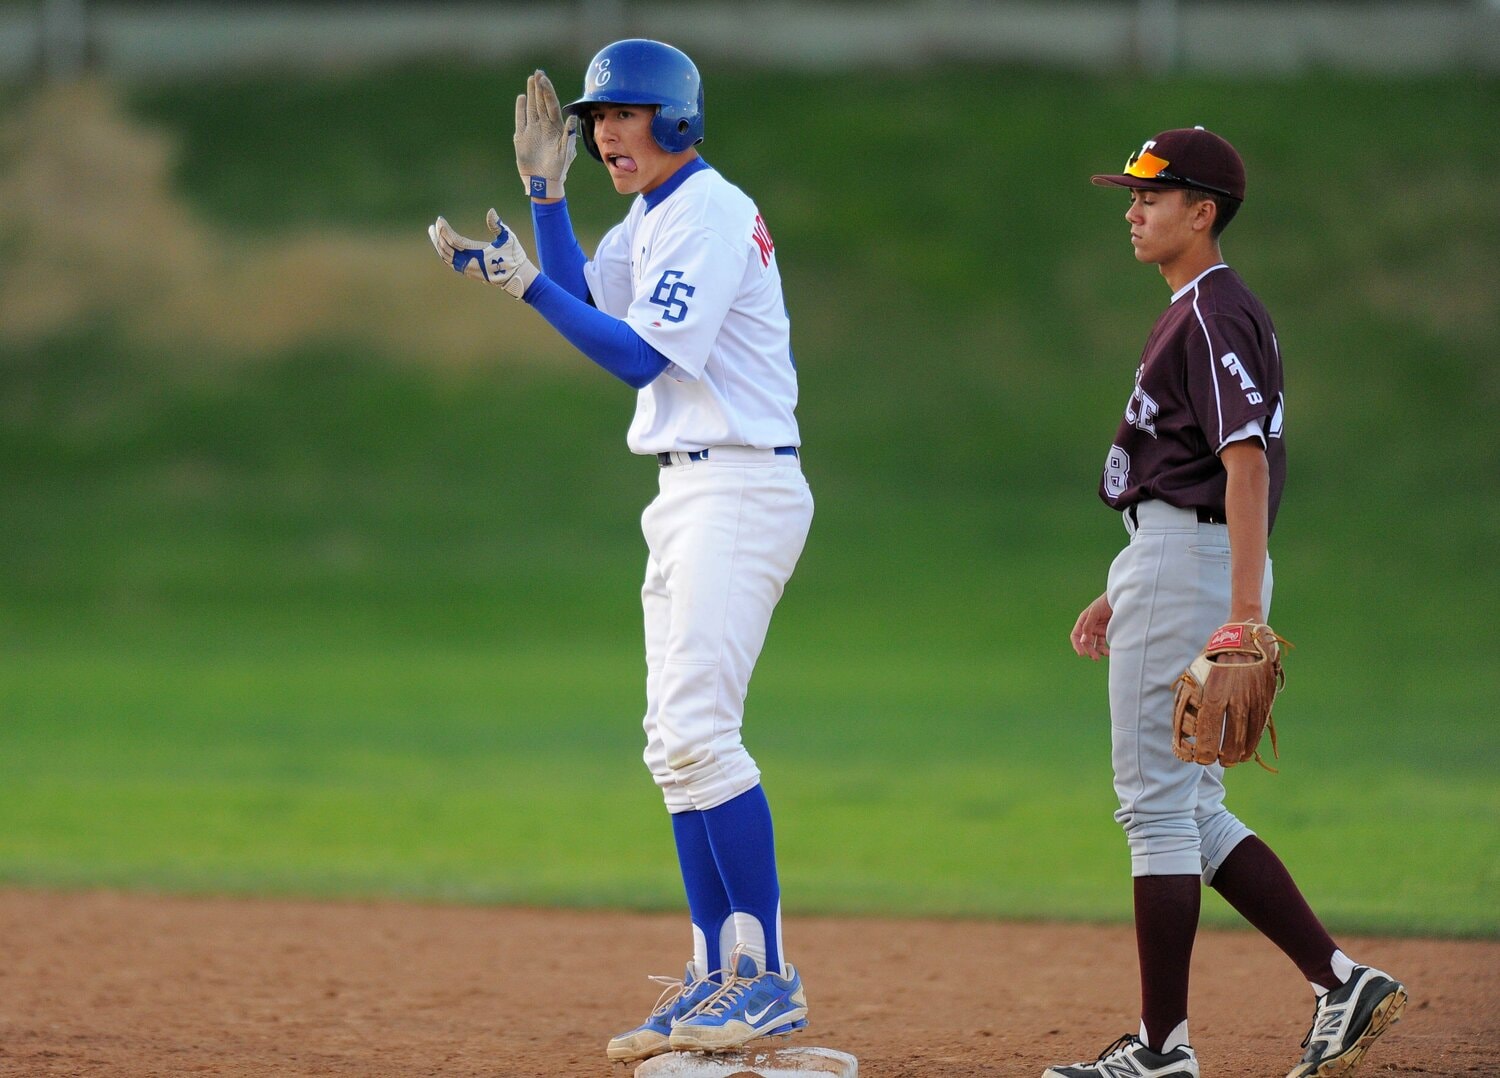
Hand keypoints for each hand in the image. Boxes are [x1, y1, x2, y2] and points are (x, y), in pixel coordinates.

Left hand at [428, 209, 538, 298]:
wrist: (518, 277)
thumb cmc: (514, 257)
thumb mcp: (509, 238)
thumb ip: (498, 225)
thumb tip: (491, 211)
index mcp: (477, 255)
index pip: (454, 241)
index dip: (445, 230)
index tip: (440, 219)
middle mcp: (469, 264)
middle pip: (446, 250)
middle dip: (438, 236)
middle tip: (434, 224)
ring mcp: (468, 270)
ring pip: (446, 257)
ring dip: (438, 245)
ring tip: (433, 233)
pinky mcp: (468, 272)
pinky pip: (450, 262)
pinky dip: (444, 253)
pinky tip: (441, 245)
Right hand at [514, 69, 576, 199]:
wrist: (544, 181)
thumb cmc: (558, 169)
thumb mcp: (566, 153)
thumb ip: (569, 136)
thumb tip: (573, 118)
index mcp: (555, 127)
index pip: (551, 104)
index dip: (547, 91)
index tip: (543, 78)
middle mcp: (544, 126)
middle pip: (541, 102)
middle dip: (540, 87)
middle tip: (538, 72)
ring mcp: (533, 130)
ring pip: (532, 108)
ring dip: (531, 94)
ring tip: (531, 79)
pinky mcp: (522, 137)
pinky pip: (521, 119)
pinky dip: (520, 109)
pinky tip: (521, 98)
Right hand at [1071, 592, 1112, 659]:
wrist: (1120, 600)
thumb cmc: (1105, 602)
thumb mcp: (1094, 612)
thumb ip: (1088, 625)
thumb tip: (1083, 640)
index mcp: (1083, 621)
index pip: (1076, 636)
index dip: (1077, 645)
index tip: (1081, 653)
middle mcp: (1089, 627)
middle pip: (1085, 643)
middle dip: (1089, 650)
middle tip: (1095, 657)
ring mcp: (1098, 631)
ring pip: (1095, 645)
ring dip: (1097, 652)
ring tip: (1103, 655)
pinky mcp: (1107, 633)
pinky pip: (1104, 644)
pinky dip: (1106, 649)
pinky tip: (1110, 652)